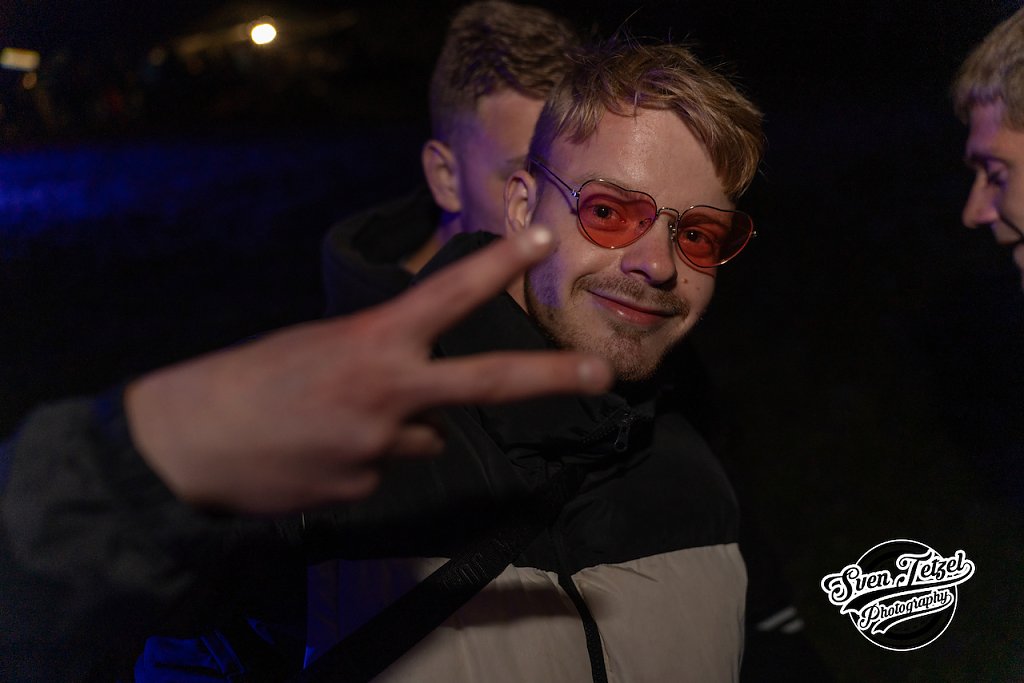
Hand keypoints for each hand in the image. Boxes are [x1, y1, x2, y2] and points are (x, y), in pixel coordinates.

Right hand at [124, 229, 611, 512]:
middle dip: (550, 378)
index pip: (447, 296)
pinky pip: (383, 469)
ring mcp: (381, 451)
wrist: (184, 448)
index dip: (497, 266)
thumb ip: (382, 366)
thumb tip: (431, 411)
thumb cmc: (245, 381)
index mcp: (371, 343)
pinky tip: (315, 455)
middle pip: (486, 384)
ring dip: (397, 429)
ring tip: (329, 422)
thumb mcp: (316, 348)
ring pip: (421, 437)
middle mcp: (390, 396)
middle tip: (602, 374)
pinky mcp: (364, 492)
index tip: (539, 238)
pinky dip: (361, 460)